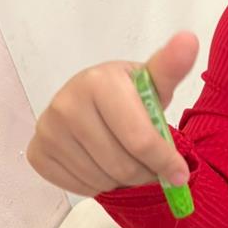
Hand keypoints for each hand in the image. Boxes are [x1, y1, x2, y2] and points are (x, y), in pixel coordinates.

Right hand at [27, 33, 198, 195]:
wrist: (91, 101)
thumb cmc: (129, 94)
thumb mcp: (152, 82)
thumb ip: (171, 67)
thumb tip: (189, 40)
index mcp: (99, 83)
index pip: (140, 140)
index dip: (165, 162)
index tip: (179, 175)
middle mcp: (66, 104)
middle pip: (122, 165)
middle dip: (145, 173)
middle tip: (151, 167)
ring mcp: (48, 129)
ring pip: (102, 179)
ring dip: (123, 181)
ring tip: (128, 162)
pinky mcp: (38, 152)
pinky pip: (80, 187)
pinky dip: (98, 185)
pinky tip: (103, 165)